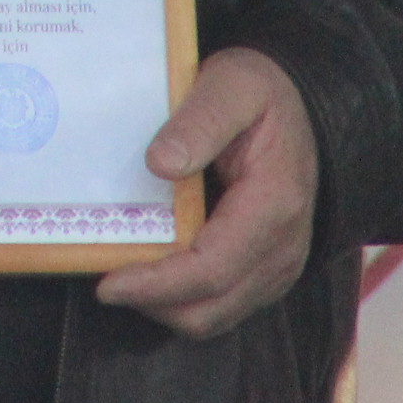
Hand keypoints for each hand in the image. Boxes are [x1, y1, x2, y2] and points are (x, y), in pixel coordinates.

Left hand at [92, 47, 319, 339]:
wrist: (297, 106)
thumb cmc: (259, 93)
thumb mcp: (231, 86)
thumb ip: (200, 122)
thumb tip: (160, 163)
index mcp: (275, 205)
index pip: (212, 268)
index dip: (157, 284)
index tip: (108, 283)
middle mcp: (283, 249)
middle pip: (212, 307)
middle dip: (154, 303)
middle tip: (105, 281)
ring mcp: (278, 266)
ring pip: (216, 316)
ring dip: (166, 306)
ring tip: (125, 277)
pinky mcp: (266, 272)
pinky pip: (222, 305)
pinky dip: (184, 300)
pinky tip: (154, 273)